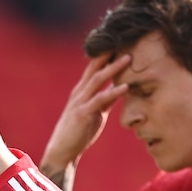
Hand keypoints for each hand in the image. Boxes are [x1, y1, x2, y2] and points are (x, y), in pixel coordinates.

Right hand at [42, 53, 131, 169]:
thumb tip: (119, 90)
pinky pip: (100, 100)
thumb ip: (105, 101)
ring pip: (98, 79)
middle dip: (110, 53)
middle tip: (125, 40)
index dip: (107, 54)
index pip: (95, 67)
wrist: (62, 151)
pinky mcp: (83, 113)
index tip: (122, 42)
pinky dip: (113, 92)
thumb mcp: (95, 113)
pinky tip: (126, 87)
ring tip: (129, 58)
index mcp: (82, 90)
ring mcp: (80, 101)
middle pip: (95, 67)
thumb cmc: (79, 132)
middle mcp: (80, 92)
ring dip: (114, 68)